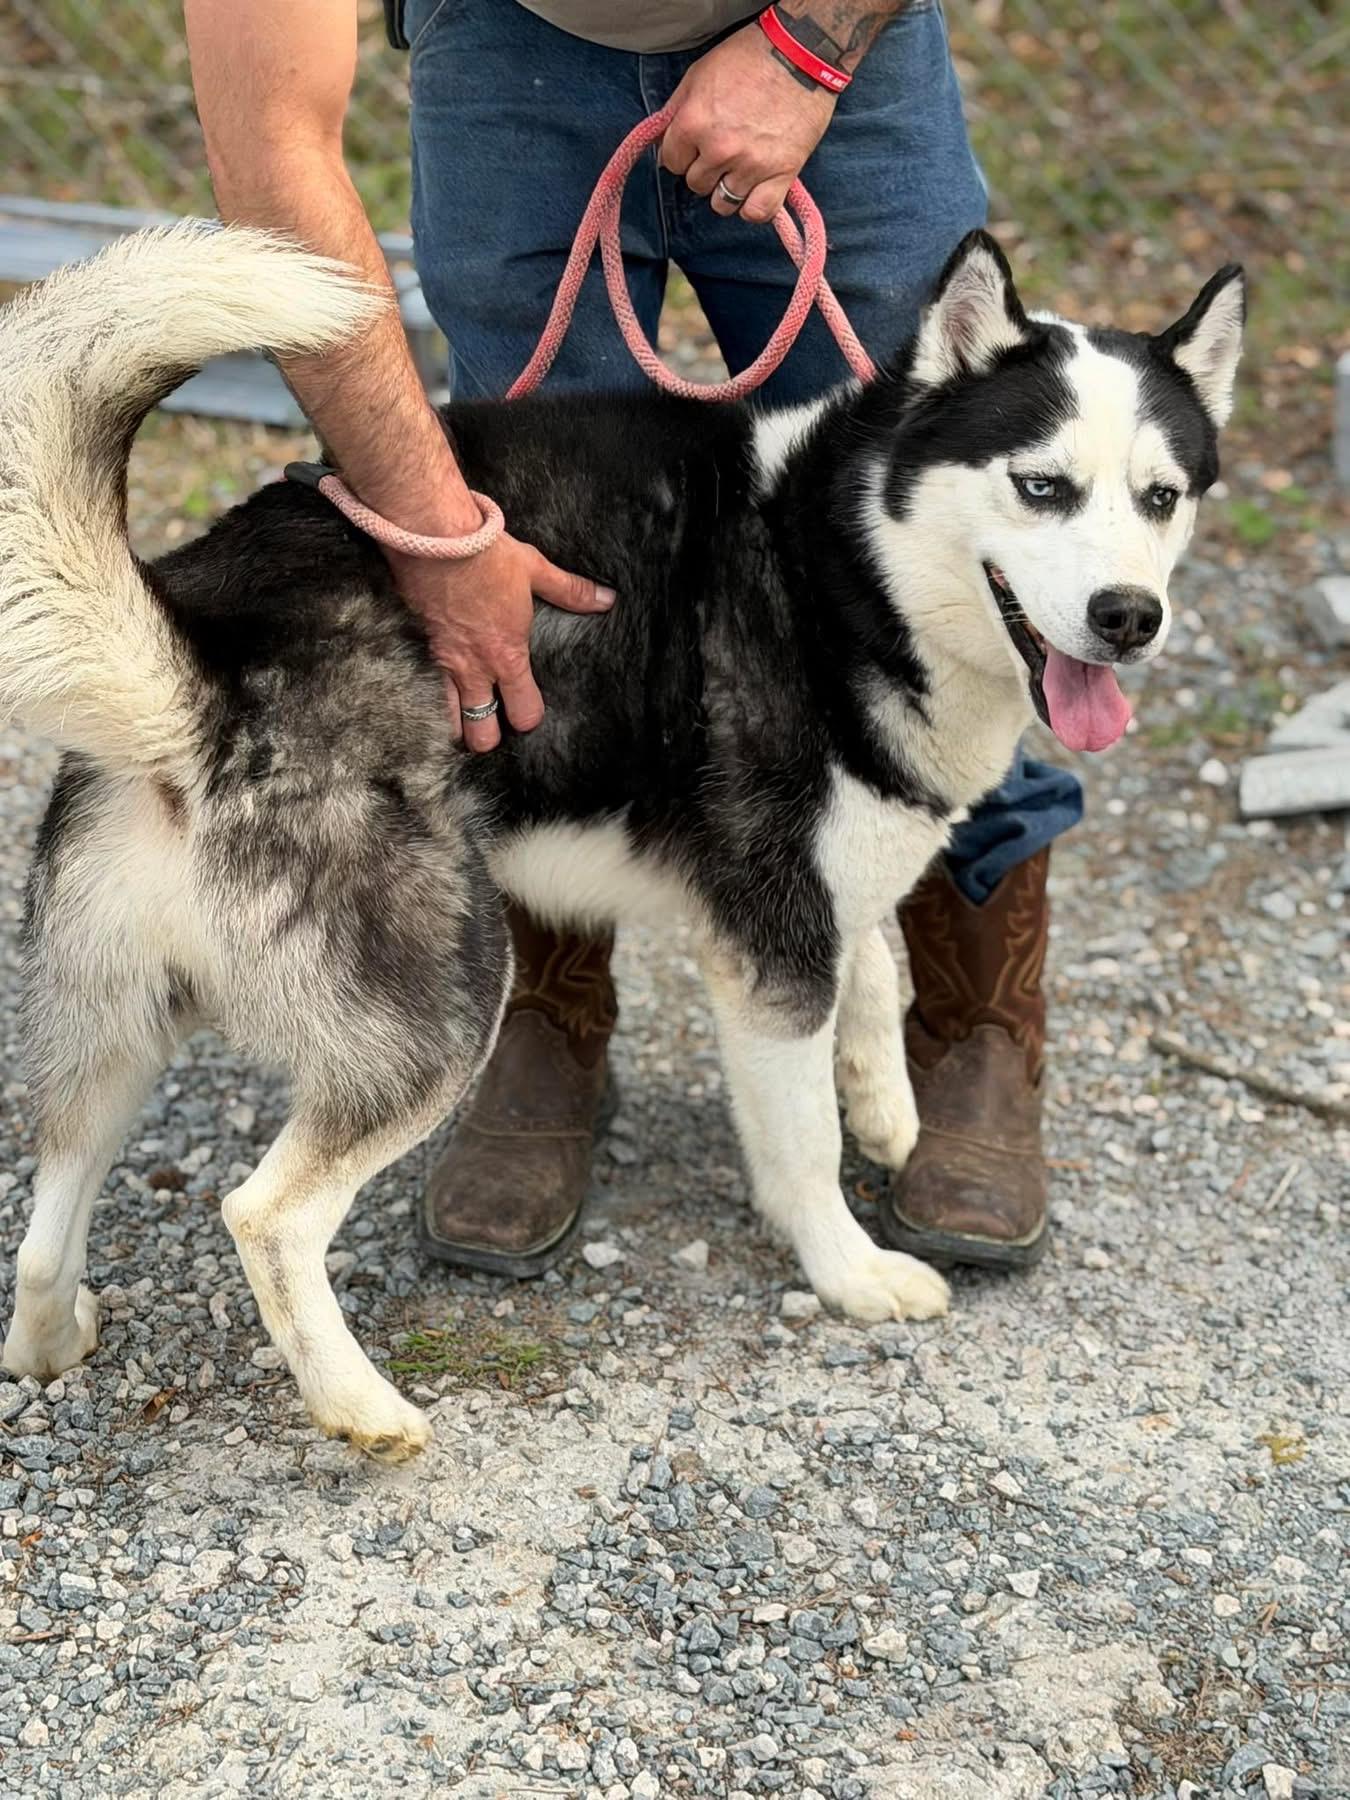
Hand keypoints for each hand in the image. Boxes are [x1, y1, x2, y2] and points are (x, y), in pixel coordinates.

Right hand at [392, 536, 614, 752]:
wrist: (433, 536)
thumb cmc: (485, 553)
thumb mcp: (534, 569)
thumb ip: (570, 591)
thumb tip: (606, 599)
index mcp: (508, 656)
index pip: (524, 713)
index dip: (529, 718)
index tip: (527, 710)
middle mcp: (474, 670)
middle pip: (481, 735)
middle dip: (488, 735)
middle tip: (492, 721)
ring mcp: (441, 664)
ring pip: (446, 722)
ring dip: (455, 724)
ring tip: (462, 717)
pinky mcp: (415, 650)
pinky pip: (420, 692)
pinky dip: (426, 700)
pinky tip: (430, 694)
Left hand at [660, 21, 836, 223]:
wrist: (801, 52)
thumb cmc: (749, 57)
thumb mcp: (699, 73)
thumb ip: (677, 110)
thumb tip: (661, 142)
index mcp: (694, 122)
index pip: (672, 162)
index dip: (682, 154)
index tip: (695, 146)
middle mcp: (719, 149)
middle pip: (696, 185)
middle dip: (705, 169)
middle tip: (722, 150)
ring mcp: (751, 165)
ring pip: (723, 203)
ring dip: (727, 189)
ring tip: (739, 169)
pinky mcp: (782, 174)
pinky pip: (757, 212)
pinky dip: (753, 207)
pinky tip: (755, 192)